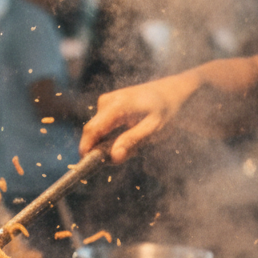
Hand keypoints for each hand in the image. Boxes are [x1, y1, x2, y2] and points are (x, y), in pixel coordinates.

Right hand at [79, 71, 200, 162]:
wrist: (171, 91)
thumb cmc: (165, 110)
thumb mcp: (153, 128)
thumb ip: (132, 142)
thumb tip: (113, 157)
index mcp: (117, 106)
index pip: (91, 130)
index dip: (86, 149)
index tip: (88, 165)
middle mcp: (107, 101)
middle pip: (92, 131)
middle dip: (100, 148)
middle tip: (119, 158)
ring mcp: (106, 100)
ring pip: (98, 129)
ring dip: (108, 142)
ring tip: (133, 143)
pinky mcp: (107, 102)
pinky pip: (102, 124)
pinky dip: (111, 134)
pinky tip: (129, 133)